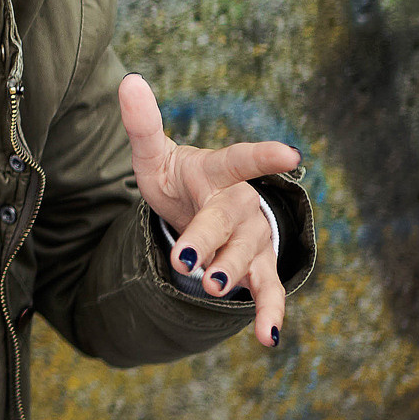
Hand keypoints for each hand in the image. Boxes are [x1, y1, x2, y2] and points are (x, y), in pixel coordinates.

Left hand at [118, 73, 300, 347]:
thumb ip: (143, 124)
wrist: (200, 208)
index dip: (263, 157)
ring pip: (250, 255)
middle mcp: (243, 203)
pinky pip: (269, 291)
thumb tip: (128, 80)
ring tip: (216, 290)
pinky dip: (270, 313)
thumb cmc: (177, 179)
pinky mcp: (258, 269)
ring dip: (234, 272)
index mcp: (220, 171)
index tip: (291, 153)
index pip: (240, 160)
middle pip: (228, 221)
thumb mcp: (154, 155)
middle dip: (210, 240)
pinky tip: (267, 338)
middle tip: (189, 263)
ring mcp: (254, 237)